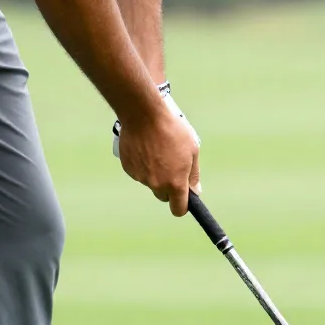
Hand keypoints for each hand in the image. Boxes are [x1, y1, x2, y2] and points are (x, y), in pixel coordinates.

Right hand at [114, 88, 201, 216]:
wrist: (143, 115)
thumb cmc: (172, 130)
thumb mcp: (192, 150)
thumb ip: (193, 175)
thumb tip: (195, 191)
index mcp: (175, 183)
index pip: (178, 209)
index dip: (182, 206)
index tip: (183, 200)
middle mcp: (157, 184)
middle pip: (163, 196)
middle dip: (168, 187)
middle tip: (171, 166)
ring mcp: (141, 177)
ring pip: (150, 182)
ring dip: (155, 173)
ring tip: (157, 150)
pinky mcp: (129, 169)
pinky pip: (139, 172)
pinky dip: (142, 164)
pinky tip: (145, 148)